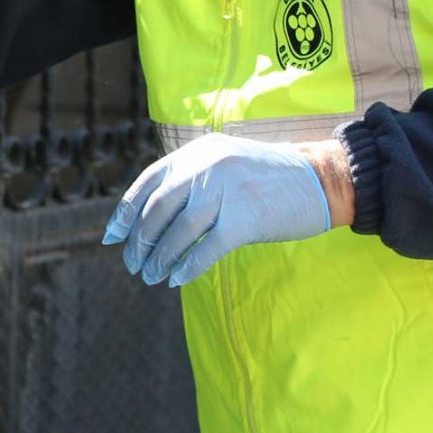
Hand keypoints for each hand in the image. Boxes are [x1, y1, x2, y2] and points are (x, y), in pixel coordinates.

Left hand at [104, 134, 341, 287]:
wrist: (321, 179)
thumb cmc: (269, 179)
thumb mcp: (223, 164)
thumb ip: (191, 182)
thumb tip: (151, 220)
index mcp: (196, 153)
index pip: (147, 183)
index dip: (125, 213)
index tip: (111, 237)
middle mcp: (206, 167)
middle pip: (157, 209)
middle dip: (140, 241)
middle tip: (133, 265)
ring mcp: (225, 190)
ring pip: (177, 231)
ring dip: (160, 259)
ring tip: (152, 277)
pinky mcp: (246, 217)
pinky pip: (206, 248)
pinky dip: (187, 266)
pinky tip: (177, 279)